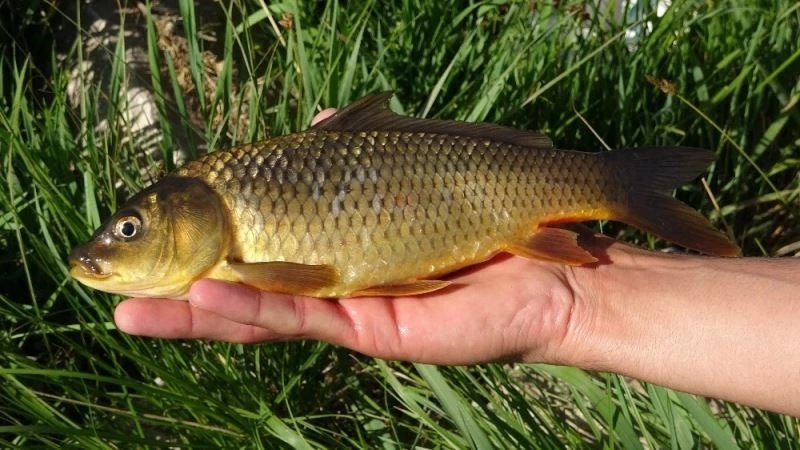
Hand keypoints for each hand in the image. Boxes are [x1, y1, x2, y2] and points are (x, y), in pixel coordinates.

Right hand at [115, 106, 584, 363]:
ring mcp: (349, 307)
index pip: (248, 241)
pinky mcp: (373, 328)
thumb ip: (357, 144)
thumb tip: (310, 125)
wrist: (553, 262)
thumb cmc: (488, 206)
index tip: (142, 231)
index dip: (196, 239)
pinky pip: (305, 318)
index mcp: (333, 241)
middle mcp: (332, 279)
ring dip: (196, 312)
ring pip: (260, 312)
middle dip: (176, 287)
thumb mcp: (416, 159)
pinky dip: (256, 308)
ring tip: (132, 314)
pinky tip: (208, 294)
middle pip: (241, 284)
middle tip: (105, 286)